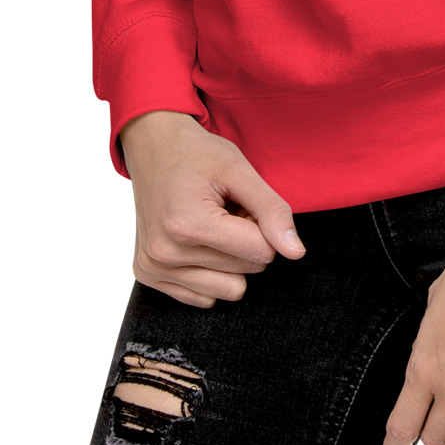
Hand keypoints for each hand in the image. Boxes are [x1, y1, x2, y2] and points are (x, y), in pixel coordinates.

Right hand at [118, 110, 305, 307]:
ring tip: (212, 224)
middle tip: (225, 209)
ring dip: (229, 258)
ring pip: (229, 290)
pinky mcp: (148, 275)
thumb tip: (296, 253)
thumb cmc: (197, 155)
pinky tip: (196, 239)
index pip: (260, 251)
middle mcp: (164, 252)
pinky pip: (205, 298)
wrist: (153, 146)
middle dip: (246, 240)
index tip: (242, 202)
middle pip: (246, 271)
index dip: (262, 225)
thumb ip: (272, 210)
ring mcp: (153, 267)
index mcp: (187, 223)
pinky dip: (210, 270)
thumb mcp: (240, 170)